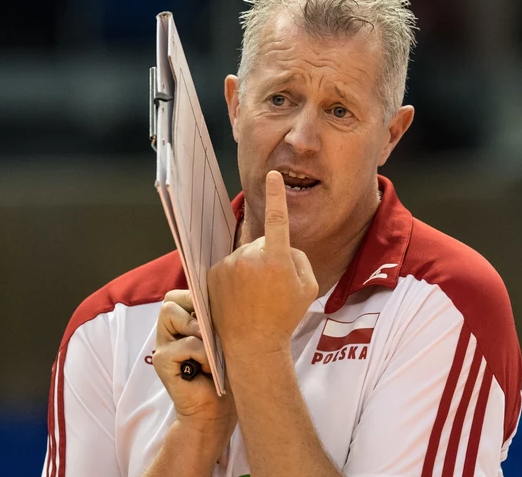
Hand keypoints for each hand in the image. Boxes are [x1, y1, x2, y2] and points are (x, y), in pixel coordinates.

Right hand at [152, 290, 235, 440]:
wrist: (216, 411)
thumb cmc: (224, 373)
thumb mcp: (222, 339)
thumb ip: (214, 319)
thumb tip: (221, 295)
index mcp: (181, 325)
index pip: (179, 295)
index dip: (196, 296)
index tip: (217, 311)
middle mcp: (168, 333)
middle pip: (170, 301)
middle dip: (194, 309)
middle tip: (211, 331)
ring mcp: (162, 346)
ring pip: (172, 314)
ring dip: (199, 330)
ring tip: (211, 352)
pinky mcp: (161, 361)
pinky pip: (186, 344)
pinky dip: (203, 354)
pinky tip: (208, 369)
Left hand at [208, 170, 318, 358]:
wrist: (251, 345)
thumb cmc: (284, 318)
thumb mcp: (309, 287)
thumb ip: (299, 258)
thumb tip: (283, 245)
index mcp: (277, 259)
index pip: (277, 219)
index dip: (276, 195)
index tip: (272, 176)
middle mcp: (250, 257)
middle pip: (263, 243)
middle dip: (269, 256)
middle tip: (272, 287)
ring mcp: (229, 265)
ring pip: (245, 254)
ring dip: (250, 267)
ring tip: (255, 296)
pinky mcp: (213, 273)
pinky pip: (229, 265)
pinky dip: (234, 276)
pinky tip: (239, 297)